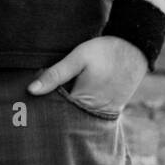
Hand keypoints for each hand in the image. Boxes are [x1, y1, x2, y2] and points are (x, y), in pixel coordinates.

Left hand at [26, 35, 148, 114]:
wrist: (135, 49)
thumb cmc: (104, 52)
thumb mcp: (77, 59)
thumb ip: (55, 75)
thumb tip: (31, 90)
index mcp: (84, 100)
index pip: (56, 110)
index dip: (43, 104)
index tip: (29, 100)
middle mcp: (95, 111)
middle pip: (68, 115)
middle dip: (55, 107)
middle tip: (39, 98)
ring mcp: (105, 111)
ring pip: (80, 114)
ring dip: (68, 107)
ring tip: (58, 95)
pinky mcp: (112, 108)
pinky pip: (92, 111)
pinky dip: (81, 106)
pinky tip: (75, 94)